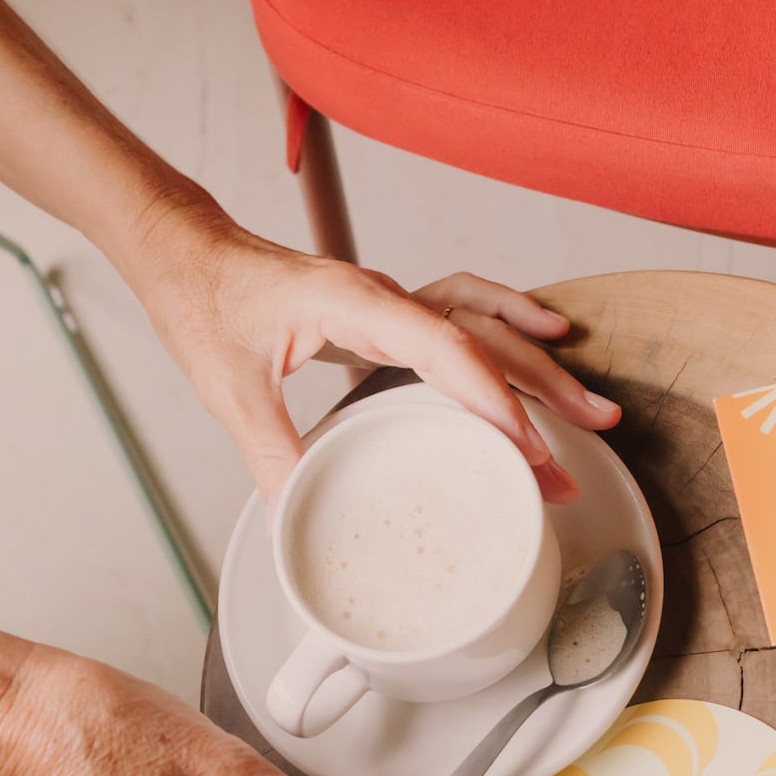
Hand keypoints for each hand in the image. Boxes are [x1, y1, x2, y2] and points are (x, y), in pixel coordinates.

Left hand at [129, 199, 621, 501]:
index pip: (443, 347)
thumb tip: (301, 522)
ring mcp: (388, 299)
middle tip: (590, 436)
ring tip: (589, 406)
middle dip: (541, 390)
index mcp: (351, 302)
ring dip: (538, 362)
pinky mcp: (384, 310)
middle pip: (482, 337)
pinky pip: (463, 311)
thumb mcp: (230, 390)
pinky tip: (542, 338)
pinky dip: (507, 326)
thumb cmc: (203, 300)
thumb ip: (271, 457)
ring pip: (483, 323)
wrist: (185, 252)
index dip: (492, 398)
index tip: (527, 445)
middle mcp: (382, 295)